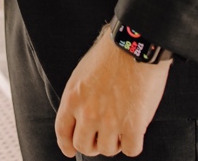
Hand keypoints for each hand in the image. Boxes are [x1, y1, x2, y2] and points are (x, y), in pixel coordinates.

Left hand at [55, 27, 170, 156]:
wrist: (135, 46)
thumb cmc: (112, 53)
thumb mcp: (83, 73)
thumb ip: (80, 97)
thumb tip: (82, 114)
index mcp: (73, 98)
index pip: (62, 132)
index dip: (66, 145)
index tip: (70, 150)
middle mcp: (88, 113)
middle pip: (84, 146)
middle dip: (92, 145)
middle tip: (101, 138)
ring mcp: (110, 122)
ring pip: (107, 150)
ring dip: (114, 143)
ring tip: (121, 129)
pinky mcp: (133, 126)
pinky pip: (130, 150)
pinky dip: (132, 144)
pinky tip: (134, 133)